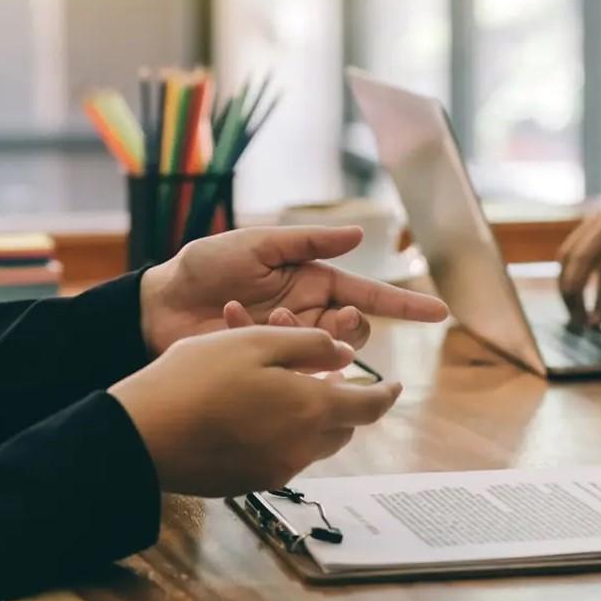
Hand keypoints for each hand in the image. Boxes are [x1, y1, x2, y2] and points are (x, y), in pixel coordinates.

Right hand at [109, 326, 402, 496]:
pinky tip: (252, 414)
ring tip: (283, 391)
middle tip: (325, 379)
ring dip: (311, 420)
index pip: (370, 406)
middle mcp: (302, 448)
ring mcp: (276, 471)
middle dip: (344, 404)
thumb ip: (310, 346)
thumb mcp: (256, 342)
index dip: (386, 394)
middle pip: (343, 428)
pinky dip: (282, 436)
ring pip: (313, 444)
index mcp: (313, 410)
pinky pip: (282, 458)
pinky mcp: (249, 484)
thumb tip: (346, 356)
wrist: (139, 435)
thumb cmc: (196, 378)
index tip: (396, 385)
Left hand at [139, 226, 448, 355]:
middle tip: (329, 319)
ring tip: (270, 316)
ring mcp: (291, 343)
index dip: (406, 305)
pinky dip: (262, 338)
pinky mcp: (270, 366)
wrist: (160, 304)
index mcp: (314, 283)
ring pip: (329, 352)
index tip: (440, 312)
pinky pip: (289, 364)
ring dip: (307, 335)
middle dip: (348, 326)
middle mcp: (309, 314)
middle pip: (356, 330)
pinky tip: (234, 318)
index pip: (372, 296)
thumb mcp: (258, 244)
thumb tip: (360, 234)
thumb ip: (308, 242)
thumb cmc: (207, 267)